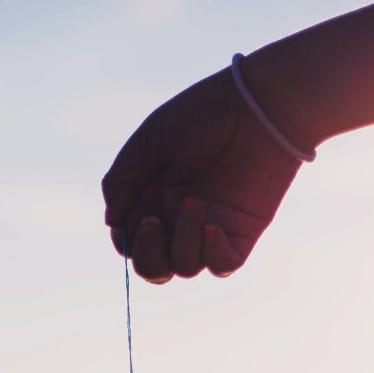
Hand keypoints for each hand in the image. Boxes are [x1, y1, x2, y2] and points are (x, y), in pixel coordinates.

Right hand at [101, 67, 304, 283]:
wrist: (260, 105)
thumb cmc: (204, 115)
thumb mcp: (149, 141)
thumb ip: (121, 181)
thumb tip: (113, 221)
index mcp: (155, 198)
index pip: (130, 240)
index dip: (128, 232)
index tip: (141, 197)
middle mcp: (179, 218)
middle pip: (154, 267)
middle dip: (147, 252)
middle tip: (155, 219)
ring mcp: (210, 227)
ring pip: (184, 267)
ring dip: (181, 241)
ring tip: (195, 202)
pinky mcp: (241, 232)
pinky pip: (222, 266)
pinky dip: (212, 254)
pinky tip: (212, 227)